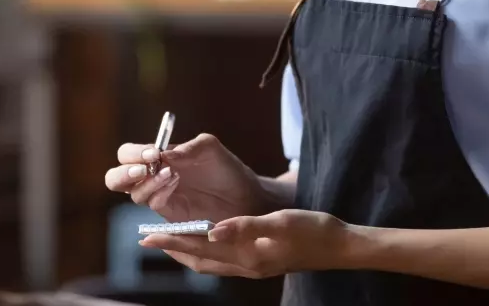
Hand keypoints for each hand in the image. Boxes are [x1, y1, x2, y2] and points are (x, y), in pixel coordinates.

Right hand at [104, 133, 267, 222]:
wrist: (247, 199)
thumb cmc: (227, 170)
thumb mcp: (210, 148)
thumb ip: (187, 147)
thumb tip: (162, 155)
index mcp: (157, 158)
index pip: (127, 154)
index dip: (133, 153)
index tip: (153, 154)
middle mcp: (153, 178)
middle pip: (116, 178)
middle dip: (123, 174)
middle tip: (144, 169)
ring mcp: (160, 198)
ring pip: (133, 194)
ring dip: (147, 183)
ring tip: (172, 175)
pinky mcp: (170, 216)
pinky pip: (153, 206)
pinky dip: (159, 195)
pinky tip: (175, 185)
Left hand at [139, 209, 348, 278]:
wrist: (340, 247)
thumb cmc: (314, 230)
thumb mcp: (281, 222)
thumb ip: (246, 227)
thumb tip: (211, 229)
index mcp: (248, 256)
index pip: (201, 249)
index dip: (173, 242)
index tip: (148, 236)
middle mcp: (247, 266)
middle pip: (200, 260)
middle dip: (173, 248)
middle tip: (148, 238)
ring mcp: (254, 266)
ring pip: (210, 262)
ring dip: (187, 251)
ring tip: (168, 238)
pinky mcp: (260, 261)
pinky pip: (223, 259)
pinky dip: (206, 250)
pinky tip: (204, 237)